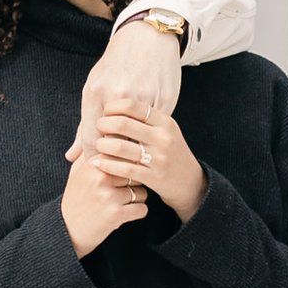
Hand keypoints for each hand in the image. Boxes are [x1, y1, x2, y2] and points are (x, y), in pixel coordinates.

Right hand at [61, 150, 147, 256]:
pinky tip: (124, 214)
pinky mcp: (115, 214)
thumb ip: (91, 151)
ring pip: (142, 191)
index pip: (124, 152)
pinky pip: (142, 209)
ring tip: (121, 203)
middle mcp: (101, 177)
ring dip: (136, 199)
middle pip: (136, 171)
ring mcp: (108, 196)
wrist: (65, 230)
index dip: (131, 160)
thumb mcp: (78, 171)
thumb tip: (105, 128)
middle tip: (124, 190)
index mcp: (93, 163)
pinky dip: (137, 213)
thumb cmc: (75, 198)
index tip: (130, 166)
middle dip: (135, 181)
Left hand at [74, 14, 182, 155]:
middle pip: (113, 141)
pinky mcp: (165, 99)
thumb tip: (71, 156)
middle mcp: (119, 95)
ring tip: (130, 154)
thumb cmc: (116, 66)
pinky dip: (148, 138)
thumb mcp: (94, 88)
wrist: (148, 37)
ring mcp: (143, 98)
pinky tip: (146, 140)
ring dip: (132, 151)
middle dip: (112, 156)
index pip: (91, 139)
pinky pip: (153, 129)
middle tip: (114, 162)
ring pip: (136, 138)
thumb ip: (84, 125)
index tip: (98, 164)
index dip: (94, 157)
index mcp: (97, 92)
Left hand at [82, 88, 207, 222]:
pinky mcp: (153, 177)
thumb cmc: (170, 152)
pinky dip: (106, 164)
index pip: (132, 106)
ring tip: (97, 145)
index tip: (105, 112)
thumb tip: (112, 107)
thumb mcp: (164, 131)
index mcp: (164, 122)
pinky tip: (98, 162)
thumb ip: (143, 120)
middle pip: (123, 124)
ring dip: (102, 145)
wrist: (190, 182)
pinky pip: (123, 169)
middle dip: (103, 125)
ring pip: (120, 147)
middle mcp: (163, 137)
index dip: (113, 107)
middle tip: (98, 128)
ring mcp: (159, 158)